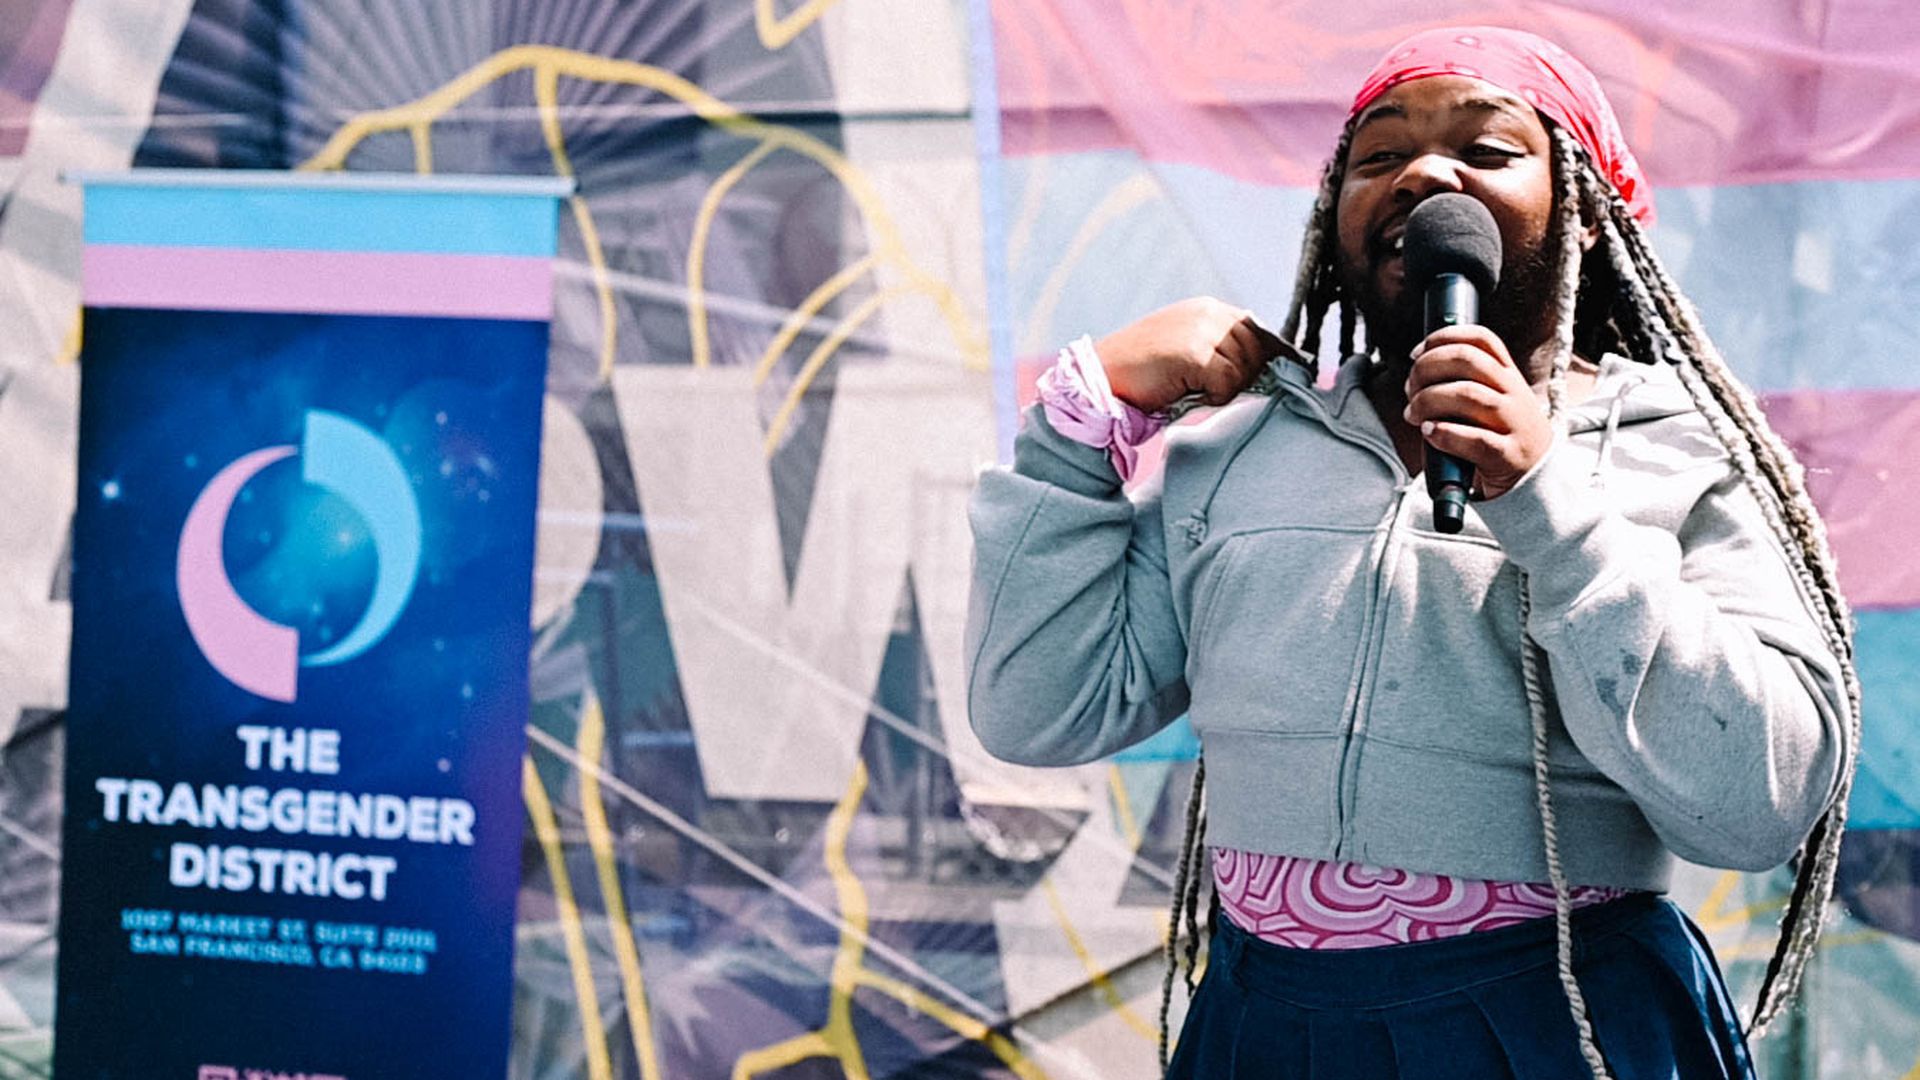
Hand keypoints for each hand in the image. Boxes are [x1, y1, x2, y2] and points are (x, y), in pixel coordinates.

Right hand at [1095, 297, 1284, 414]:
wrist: (1102, 378)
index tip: (1262, 376)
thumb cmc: (1142, 373)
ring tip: (1194, 390)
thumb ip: (1219, 347)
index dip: (1264, 357)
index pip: (1257, 330)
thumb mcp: (1186, 348)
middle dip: (1244, 376)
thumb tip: (1265, 364)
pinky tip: (1187, 393)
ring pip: (1245, 369)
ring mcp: (1201, 330)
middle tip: (1211, 390)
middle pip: (1257, 350)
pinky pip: (1227, 384)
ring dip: (1226, 388)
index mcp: (1207, 308)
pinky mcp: (1194, 353)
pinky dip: (1213, 398)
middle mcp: (1207, 313)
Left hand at [1402, 325, 1553, 499]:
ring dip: (1429, 400)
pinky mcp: (1509, 455)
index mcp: (1507, 375)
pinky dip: (1445, 433)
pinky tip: (1430, 432)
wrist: (1534, 477)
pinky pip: (1476, 439)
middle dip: (1428, 368)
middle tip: (1409, 389)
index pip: (1481, 339)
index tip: (1416, 353)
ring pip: (1469, 395)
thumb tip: (1416, 374)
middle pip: (1468, 360)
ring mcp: (1514, 422)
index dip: (1444, 338)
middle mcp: (1513, 393)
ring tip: (1413, 414)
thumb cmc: (1499, 435)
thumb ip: (1462, 383)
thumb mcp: (1491, 400)